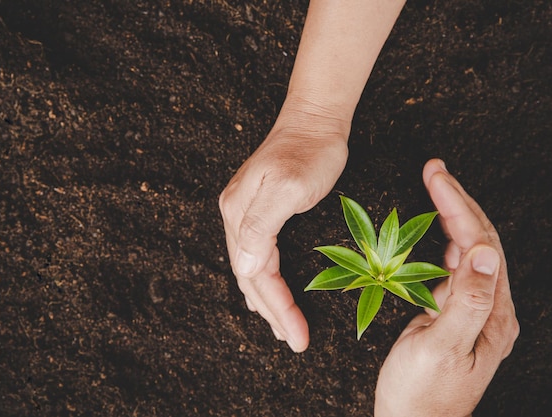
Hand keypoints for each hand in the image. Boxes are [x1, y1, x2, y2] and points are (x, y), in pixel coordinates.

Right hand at [219, 102, 348, 351]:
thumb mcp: (289, 186)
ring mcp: (245, 212)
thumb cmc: (311, 151)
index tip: (298, 335)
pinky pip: (258, 255)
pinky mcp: (260, 209)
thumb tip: (243, 266)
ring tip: (283, 327)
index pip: (255, 273)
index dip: (277, 307)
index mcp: (239, 214)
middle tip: (295, 340)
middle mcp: (236, 215)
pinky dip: (265, 281)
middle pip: (249, 276)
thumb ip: (261, 226)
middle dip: (272, 312)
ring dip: (267, 301)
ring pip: (251, 269)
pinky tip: (269, 292)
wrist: (315, 119)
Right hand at [374, 159, 519, 416]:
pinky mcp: (456, 314)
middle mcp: (491, 309)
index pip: (479, 244)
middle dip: (457, 201)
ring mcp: (475, 311)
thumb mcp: (441, 346)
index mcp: (492, 314)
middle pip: (480, 241)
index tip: (436, 176)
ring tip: (435, 188)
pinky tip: (433, 231)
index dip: (458, 205)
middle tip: (434, 170)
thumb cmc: (421, 393)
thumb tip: (485, 253)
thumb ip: (465, 300)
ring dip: (452, 216)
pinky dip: (442, 241)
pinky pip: (454, 267)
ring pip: (469, 250)